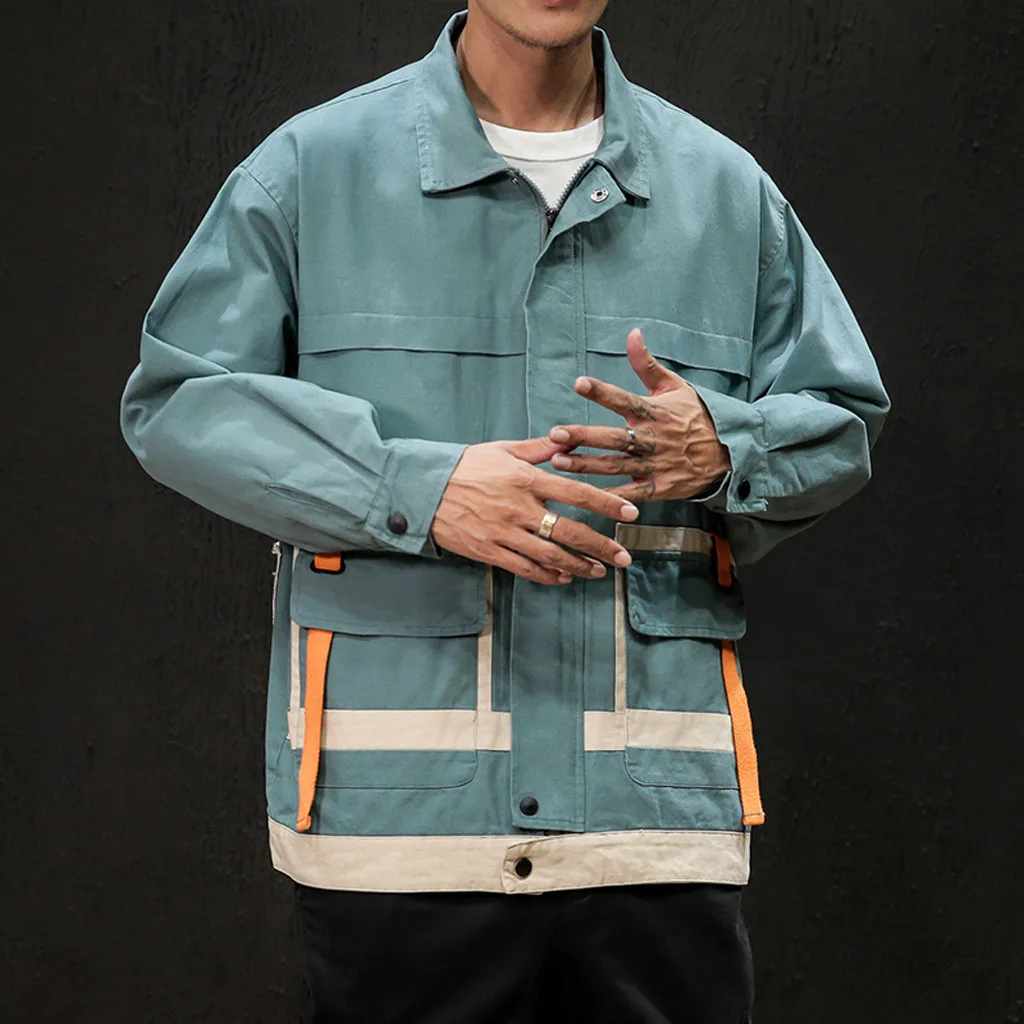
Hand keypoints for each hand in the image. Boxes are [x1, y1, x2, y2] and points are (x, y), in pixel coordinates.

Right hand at [430, 436, 638, 585]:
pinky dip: (548, 575)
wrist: (422, 489)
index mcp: (525, 479)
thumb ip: (538, 449)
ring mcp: (503, 533)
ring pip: (551, 556)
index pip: (576, 493)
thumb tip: (568, 441)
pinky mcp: (489, 551)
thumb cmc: (464, 466)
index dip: (607, 504)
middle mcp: (518, 508)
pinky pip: (525, 568)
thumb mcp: (502, 450)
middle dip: (602, 546)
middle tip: (624, 557)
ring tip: (599, 571)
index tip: (631, 513)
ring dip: (579, 566)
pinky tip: (564, 577)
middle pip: (570, 531)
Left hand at [547, 328, 731, 503]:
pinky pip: (633, 493)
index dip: (602, 391)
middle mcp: (652, 438)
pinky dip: (613, 497)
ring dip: (586, 465)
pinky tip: (587, 496)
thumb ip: (647, 364)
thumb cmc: (695, 416)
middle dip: (583, 435)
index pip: (624, 399)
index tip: (579, 383)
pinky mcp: (660, 487)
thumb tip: (632, 333)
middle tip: (556, 434)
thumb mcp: (674, 386)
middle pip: (613, 437)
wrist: (728, 452)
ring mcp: (655, 464)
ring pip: (615, 465)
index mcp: (654, 412)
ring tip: (557, 462)